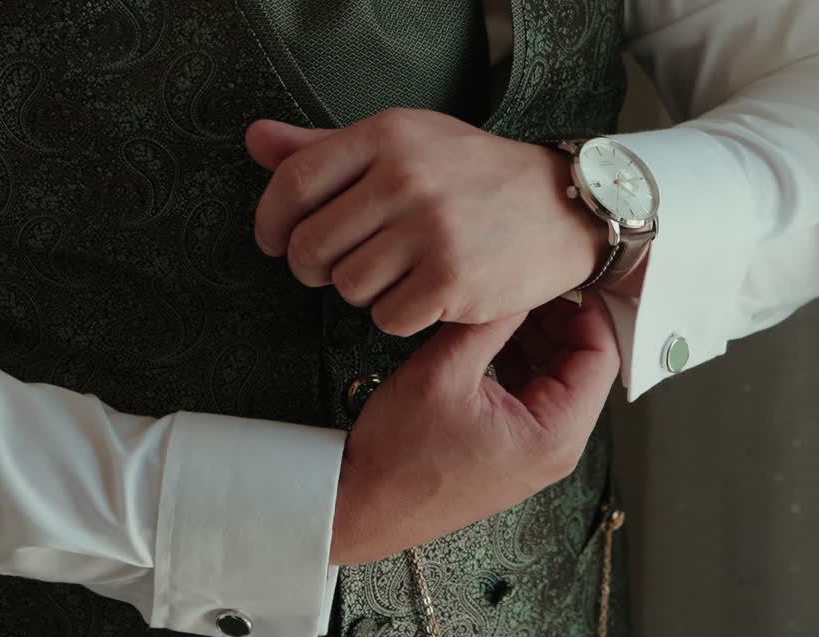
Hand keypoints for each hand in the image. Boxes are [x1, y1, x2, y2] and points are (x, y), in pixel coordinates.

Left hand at [245, 109, 608, 337]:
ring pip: (347, 287)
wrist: (562, 208)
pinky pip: (387, 319)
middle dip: (314, 267)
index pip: (294, 183)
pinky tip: (423, 294)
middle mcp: (406, 178)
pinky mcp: (453, 280)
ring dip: (362, 292)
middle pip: (312, 246)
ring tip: (395, 274)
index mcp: (387, 136)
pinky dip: (398, 316)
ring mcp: (431, 231)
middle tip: (338, 265)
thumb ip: (326, 147)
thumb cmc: (476, 176)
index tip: (275, 240)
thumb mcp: (406, 142)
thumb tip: (257, 141)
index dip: (272, 222)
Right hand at [330, 294, 619, 565]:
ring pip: (556, 378)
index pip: (602, 354)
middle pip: (583, 365)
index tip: (557, 275)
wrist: (362, 509)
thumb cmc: (398, 455)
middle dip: (557, 320)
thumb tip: (520, 280)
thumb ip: (490, 321)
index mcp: (555, 433)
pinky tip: (486, 340)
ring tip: (497, 307)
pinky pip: (532, 397)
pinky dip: (517, 364)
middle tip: (520, 283)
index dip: (586, 307)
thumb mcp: (444, 371)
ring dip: (534, 340)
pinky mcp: (513, 453)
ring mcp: (537, 454)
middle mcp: (557, 448)